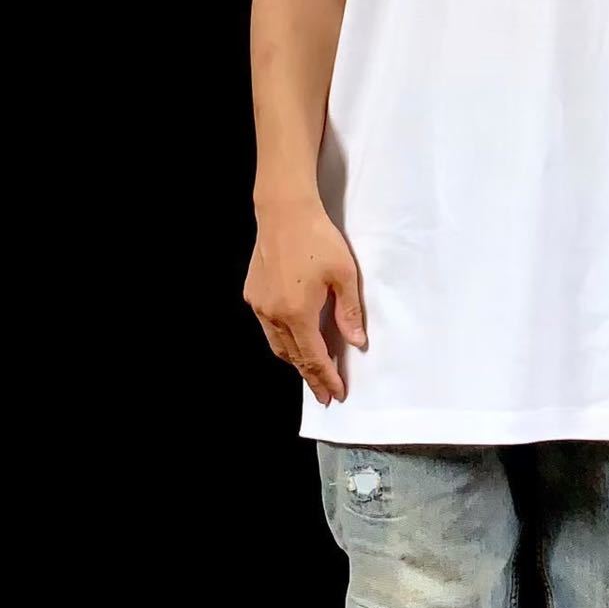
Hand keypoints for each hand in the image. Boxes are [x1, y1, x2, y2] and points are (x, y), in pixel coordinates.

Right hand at [243, 196, 366, 404]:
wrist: (285, 212)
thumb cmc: (318, 239)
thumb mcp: (345, 275)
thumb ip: (349, 313)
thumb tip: (356, 343)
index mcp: (298, 313)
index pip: (315, 358)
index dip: (327, 379)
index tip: (337, 395)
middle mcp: (273, 315)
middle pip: (294, 357)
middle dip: (310, 377)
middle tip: (324, 393)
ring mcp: (260, 305)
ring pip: (278, 345)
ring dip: (295, 360)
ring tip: (311, 371)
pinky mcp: (253, 294)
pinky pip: (269, 328)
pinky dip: (283, 340)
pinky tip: (295, 337)